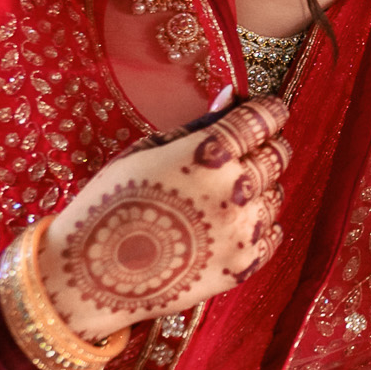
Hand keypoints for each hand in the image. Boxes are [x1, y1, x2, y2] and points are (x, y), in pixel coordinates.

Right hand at [39, 96, 292, 341]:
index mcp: (211, 153)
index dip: (268, 111)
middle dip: (265, 147)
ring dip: (258, 188)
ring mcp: (242, 230)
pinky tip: (227, 223)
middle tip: (239, 153)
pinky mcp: (243, 265)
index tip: (265, 112)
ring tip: (218, 196)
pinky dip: (258, 224)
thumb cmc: (112, 203)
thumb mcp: (148, 150)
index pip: (266, 118)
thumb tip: (235, 94)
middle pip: (279, 153)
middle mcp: (236, 189)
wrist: (91, 276)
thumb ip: (200, 124)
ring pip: (276, 193)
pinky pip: (272, 232)